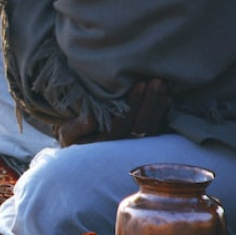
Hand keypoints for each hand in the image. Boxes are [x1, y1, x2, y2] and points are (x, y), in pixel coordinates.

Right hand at [56, 78, 171, 146]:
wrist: (82, 154)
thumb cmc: (74, 137)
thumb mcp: (67, 134)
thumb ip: (75, 128)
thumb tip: (90, 119)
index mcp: (103, 146)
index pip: (121, 125)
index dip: (132, 105)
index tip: (139, 84)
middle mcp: (122, 150)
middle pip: (141, 127)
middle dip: (150, 102)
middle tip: (157, 80)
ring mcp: (136, 149)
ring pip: (153, 129)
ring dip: (159, 106)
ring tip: (163, 84)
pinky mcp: (146, 146)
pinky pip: (159, 131)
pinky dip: (165, 114)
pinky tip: (168, 98)